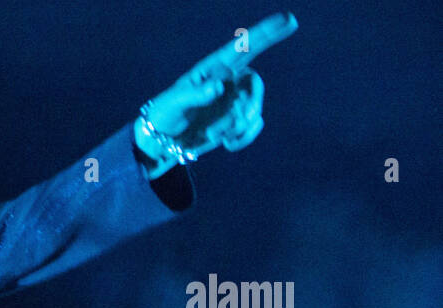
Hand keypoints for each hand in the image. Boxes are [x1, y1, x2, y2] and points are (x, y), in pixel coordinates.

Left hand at [134, 12, 297, 175]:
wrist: (163, 141)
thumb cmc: (165, 115)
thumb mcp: (174, 102)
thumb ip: (195, 94)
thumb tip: (218, 86)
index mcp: (213, 69)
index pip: (243, 47)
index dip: (267, 32)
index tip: (288, 19)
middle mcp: (228, 81)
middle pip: (254, 84)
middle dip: (249, 105)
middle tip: (237, 122)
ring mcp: (233, 101)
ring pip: (254, 109)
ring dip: (238, 126)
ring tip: (214, 135)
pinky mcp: (236, 121)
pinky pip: (254, 125)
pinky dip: (243, 137)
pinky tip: (227, 144)